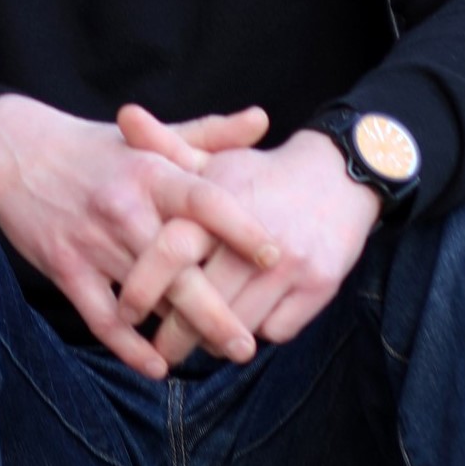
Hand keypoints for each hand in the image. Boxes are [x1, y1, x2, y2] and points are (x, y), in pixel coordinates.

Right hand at [0, 94, 278, 378]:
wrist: (13, 150)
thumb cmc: (92, 147)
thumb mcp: (147, 135)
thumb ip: (208, 135)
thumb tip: (263, 121)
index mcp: (152, 171)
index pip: (204, 201)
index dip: (240, 228)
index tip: (273, 257)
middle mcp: (125, 207)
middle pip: (179, 268)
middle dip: (215, 312)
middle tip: (247, 346)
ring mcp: (93, 241)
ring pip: (146, 297)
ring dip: (181, 333)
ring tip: (215, 356)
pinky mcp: (64, 267)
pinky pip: (101, 316)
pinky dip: (128, 346)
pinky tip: (155, 366)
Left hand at [138, 129, 382, 367]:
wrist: (340, 176)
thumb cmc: (259, 175)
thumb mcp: (213, 160)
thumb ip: (164, 148)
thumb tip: (123, 115)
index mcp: (218, 205)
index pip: (171, 251)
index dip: (143, 288)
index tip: (125, 312)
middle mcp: (253, 236)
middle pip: (201, 302)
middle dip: (174, 335)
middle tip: (158, 350)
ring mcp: (290, 264)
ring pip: (238, 324)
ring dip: (215, 341)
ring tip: (196, 345)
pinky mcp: (320, 285)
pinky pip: (276, 330)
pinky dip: (257, 333)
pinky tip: (242, 329)